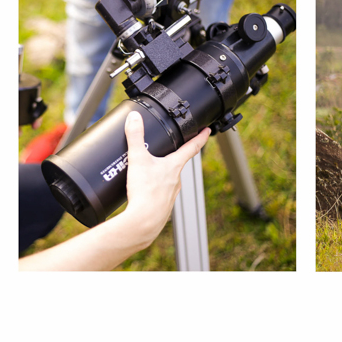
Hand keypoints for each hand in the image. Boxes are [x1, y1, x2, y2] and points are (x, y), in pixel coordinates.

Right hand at [121, 111, 210, 244]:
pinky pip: (160, 193)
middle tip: (169, 149)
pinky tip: (144, 190)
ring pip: (169, 179)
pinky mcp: (162, 206)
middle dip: (174, 156)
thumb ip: (135, 136)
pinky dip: (154, 189)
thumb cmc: (145, 193)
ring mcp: (171, 194)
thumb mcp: (138, 159)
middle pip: (178, 163)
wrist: (143, 223)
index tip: (208, 130)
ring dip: (162, 174)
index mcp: (174, 165)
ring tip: (149, 171)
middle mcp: (176, 180)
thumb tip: (134, 117)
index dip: (201, 137)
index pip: (193, 147)